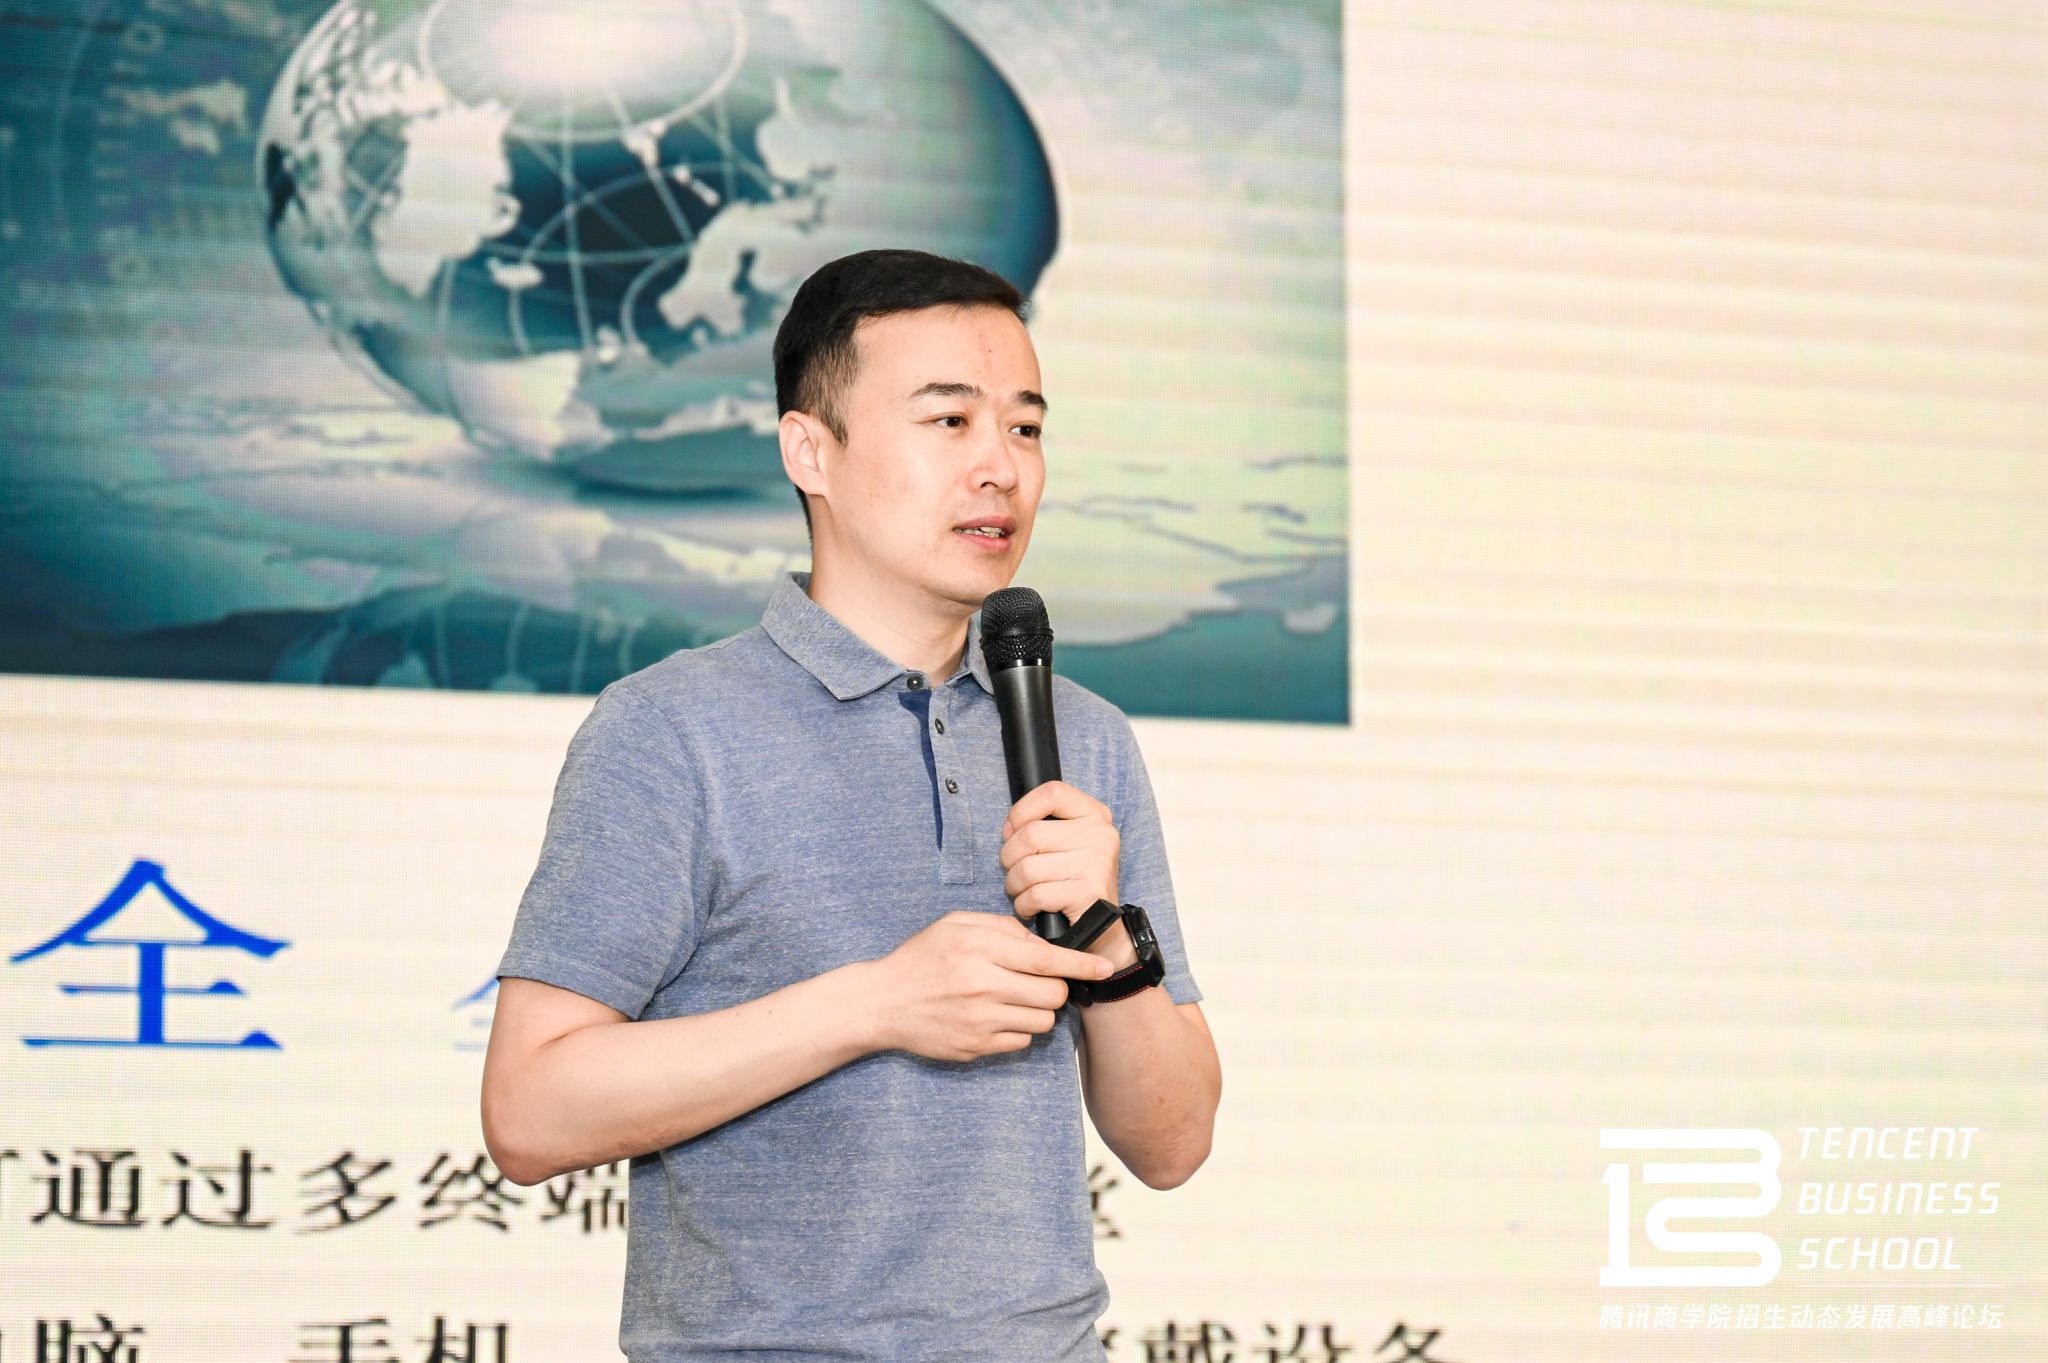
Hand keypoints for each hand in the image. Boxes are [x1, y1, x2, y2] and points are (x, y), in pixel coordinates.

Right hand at [867, 911, 1112, 1061]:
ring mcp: (980, 1022)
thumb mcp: (956, 924)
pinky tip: (997, 1015)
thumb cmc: (922, 958)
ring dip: (1039, 1010)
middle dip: (1056, 988)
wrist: (883, 1002)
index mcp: (980, 950)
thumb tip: (1041, 944)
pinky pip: (1021, 1041)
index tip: (1104, 968)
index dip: (1081, 964)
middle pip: (1053, 995)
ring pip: (1042, 1022)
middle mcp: (983, 987)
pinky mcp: (976, 1048)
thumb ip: (1002, 927)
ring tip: (1016, 998)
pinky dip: (1018, 1028)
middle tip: (1040, 981)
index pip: (1047, 959)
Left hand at [999, 780, 1120, 928]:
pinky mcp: (1088, 892)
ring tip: (1023, 890)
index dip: (1022, 810)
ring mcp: (1097, 863)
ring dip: (1014, 884)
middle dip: (1009, 857)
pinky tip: (1032, 907)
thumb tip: (1009, 828)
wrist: (1104, 926)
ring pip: (1028, 867)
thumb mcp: (1070, 841)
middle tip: (1014, 870)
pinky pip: (1035, 895)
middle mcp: (1101, 834)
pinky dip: (1024, 905)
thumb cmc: (1076, 879)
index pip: (1052, 792)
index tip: (1011, 830)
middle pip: (1030, 834)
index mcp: (1095, 814)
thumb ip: (1045, 825)